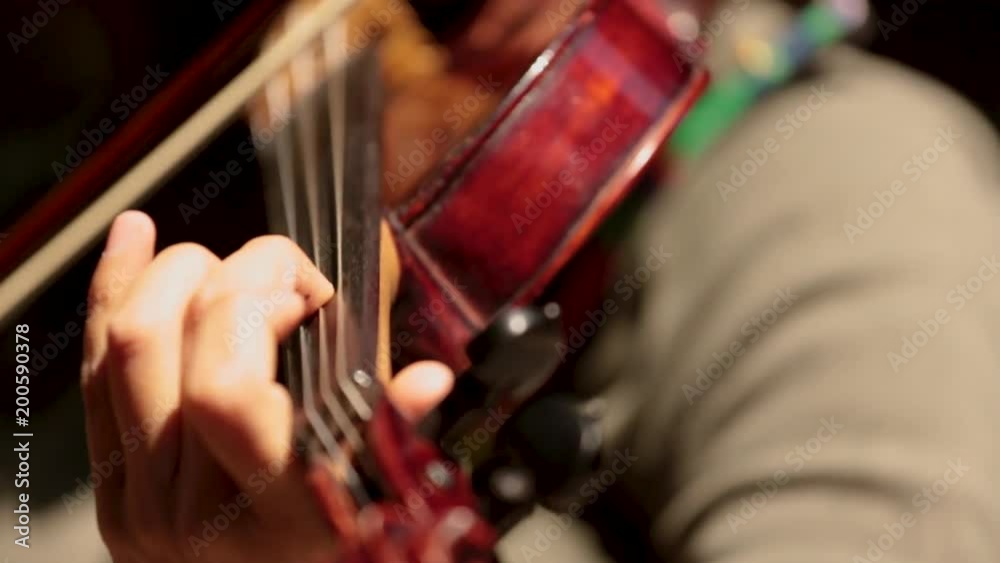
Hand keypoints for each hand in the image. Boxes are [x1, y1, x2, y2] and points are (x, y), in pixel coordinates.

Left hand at [81, 211, 454, 562]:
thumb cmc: (337, 551)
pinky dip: (112, 291)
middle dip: (225, 271)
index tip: (303, 295)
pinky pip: (92, 372)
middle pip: (160, 343)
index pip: (225, 389)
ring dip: (167, 274)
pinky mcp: (112, 492)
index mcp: (284, 513)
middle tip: (279, 272)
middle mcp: (200, 513)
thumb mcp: (383, 500)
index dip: (253, 310)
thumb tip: (430, 382)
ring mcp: (143, 505)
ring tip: (217, 263)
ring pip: (120, 344)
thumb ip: (396, 434)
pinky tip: (136, 239)